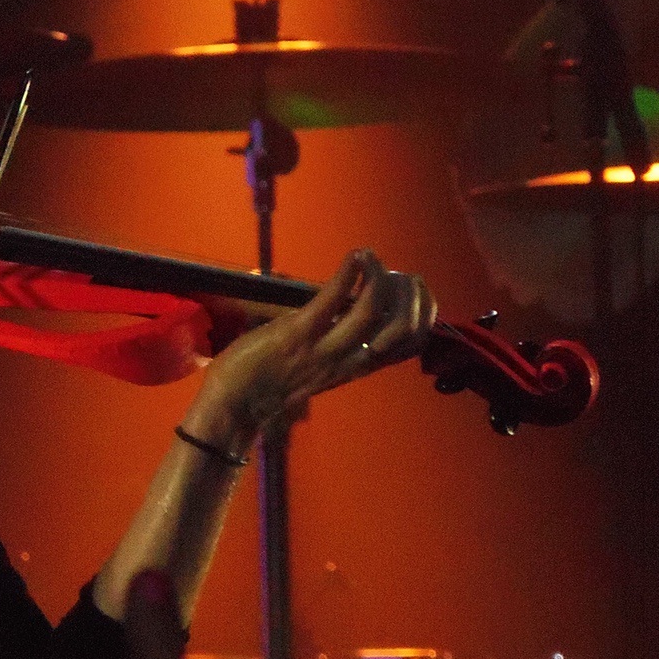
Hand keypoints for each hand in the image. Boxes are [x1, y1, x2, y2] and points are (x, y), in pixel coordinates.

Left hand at [193, 249, 435, 447]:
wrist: (232, 403)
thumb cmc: (270, 380)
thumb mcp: (319, 367)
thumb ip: (340, 345)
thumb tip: (350, 308)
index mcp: (358, 368)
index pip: (412, 344)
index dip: (426, 312)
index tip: (416, 288)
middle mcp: (349, 361)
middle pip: (403, 327)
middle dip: (411, 293)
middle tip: (396, 272)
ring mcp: (323, 349)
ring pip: (372, 311)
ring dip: (378, 276)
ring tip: (370, 258)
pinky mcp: (296, 335)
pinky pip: (332, 300)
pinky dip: (348, 273)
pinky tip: (354, 256)